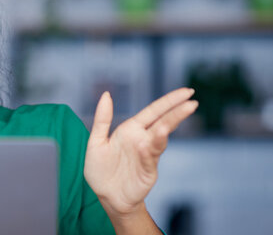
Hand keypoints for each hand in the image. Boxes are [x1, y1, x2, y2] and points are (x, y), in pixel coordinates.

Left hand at [83, 88, 197, 215]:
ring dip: (172, 122)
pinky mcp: (148, 169)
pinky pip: (152, 154)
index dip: (169, 101)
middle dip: (177, 109)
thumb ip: (102, 119)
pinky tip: (161, 133)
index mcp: (131, 130)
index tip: (186, 91)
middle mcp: (142, 139)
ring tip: (185, 109)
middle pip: (163, 120)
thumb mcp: (96, 141)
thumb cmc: (101, 170)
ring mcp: (147, 153)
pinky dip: (156, 143)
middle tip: (192, 98)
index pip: (153, 111)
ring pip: (162, 134)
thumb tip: (107, 94)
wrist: (106, 197)